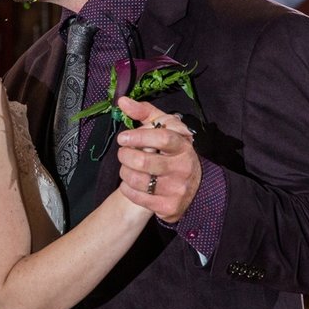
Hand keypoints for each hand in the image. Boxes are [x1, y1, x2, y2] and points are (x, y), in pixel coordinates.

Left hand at [115, 97, 200, 222]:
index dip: (139, 136)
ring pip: (137, 180)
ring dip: (124, 172)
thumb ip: (144, 112)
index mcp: (183, 146)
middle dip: (125, 156)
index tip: (123, 137)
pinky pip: (137, 197)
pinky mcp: (170, 206)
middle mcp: (183, 168)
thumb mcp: (162, 128)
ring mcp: (177, 189)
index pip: (163, 138)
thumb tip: (122, 101)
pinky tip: (132, 183)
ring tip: (127, 168)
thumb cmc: (168, 151)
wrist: (186, 186)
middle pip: (143, 162)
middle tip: (123, 153)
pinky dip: (127, 189)